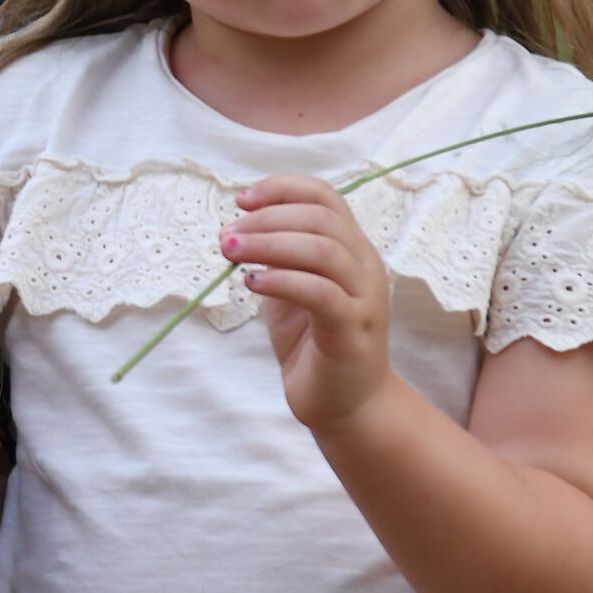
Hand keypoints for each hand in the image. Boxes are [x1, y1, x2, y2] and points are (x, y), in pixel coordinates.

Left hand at [223, 173, 392, 430]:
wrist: (345, 404)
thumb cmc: (313, 342)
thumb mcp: (288, 288)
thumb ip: (275, 256)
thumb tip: (238, 227)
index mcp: (351, 247)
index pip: (324, 196)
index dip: (282, 188)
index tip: (241, 200)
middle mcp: (364, 264)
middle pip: (320, 219)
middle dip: (266, 219)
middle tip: (227, 235)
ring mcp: (365, 296)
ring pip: (322, 250)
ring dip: (269, 245)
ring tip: (231, 252)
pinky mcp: (354, 327)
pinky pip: (320, 292)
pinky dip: (282, 280)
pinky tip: (252, 284)